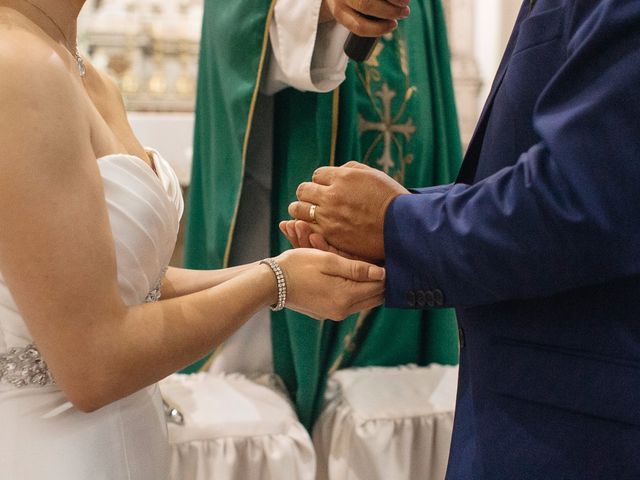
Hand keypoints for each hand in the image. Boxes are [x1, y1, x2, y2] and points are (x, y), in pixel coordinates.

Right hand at [274, 248, 384, 320]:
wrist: (271, 283)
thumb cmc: (297, 266)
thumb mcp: (328, 261)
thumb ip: (357, 268)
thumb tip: (382, 274)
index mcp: (345, 297)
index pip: (379, 287)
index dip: (386, 272)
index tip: (388, 258)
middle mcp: (342, 310)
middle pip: (374, 297)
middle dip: (380, 281)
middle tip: (381, 262)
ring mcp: (334, 314)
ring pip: (363, 301)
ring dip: (367, 286)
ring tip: (367, 268)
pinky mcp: (327, 314)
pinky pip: (350, 303)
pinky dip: (355, 291)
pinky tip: (351, 277)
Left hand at [288, 162, 409, 261]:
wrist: (401, 228)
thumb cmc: (391, 200)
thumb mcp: (374, 175)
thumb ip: (352, 170)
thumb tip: (337, 170)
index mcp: (342, 177)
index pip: (317, 175)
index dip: (321, 182)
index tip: (326, 189)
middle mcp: (332, 195)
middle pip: (303, 190)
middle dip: (307, 194)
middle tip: (313, 200)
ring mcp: (329, 216)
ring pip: (298, 209)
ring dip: (300, 210)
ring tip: (307, 214)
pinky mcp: (330, 235)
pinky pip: (307, 228)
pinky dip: (307, 226)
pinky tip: (313, 227)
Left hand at [319, 0, 409, 36]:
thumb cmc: (350, 5)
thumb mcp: (351, 15)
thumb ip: (366, 23)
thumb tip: (391, 25)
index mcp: (339, 13)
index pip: (359, 26)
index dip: (378, 28)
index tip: (393, 25)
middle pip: (366, 5)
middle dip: (389, 11)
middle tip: (405, 13)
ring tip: (406, 3)